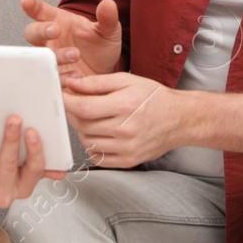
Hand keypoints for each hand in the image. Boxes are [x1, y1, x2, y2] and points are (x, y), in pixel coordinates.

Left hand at [0, 110, 66, 208]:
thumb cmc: (3, 173)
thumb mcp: (24, 173)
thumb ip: (40, 167)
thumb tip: (61, 170)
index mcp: (22, 187)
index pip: (34, 170)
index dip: (34, 151)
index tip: (33, 131)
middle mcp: (1, 192)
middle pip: (6, 164)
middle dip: (10, 140)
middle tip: (13, 118)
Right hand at [21, 0, 121, 82]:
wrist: (105, 76)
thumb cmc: (100, 49)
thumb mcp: (108, 32)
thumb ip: (107, 18)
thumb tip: (108, 4)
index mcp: (59, 22)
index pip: (42, 11)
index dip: (32, 6)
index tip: (27, 1)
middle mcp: (50, 41)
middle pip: (33, 32)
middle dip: (41, 30)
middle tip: (55, 30)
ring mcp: (50, 60)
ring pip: (40, 56)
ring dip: (56, 55)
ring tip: (75, 54)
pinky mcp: (54, 79)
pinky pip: (48, 78)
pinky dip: (61, 77)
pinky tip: (75, 76)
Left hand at [62, 72, 184, 169]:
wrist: (179, 119)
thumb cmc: (153, 97)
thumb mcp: (126, 81)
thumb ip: (96, 82)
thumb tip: (72, 85)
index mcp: (124, 106)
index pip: (83, 108)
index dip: (67, 103)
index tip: (63, 97)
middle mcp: (126, 129)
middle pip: (83, 126)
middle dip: (73, 115)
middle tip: (76, 106)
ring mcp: (127, 149)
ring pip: (88, 142)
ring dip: (83, 131)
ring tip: (92, 119)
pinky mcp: (129, 161)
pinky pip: (98, 158)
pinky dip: (93, 146)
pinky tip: (101, 134)